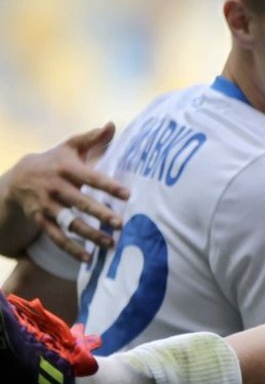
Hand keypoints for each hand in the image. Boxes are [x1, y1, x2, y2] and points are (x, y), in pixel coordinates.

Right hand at [0, 123, 127, 260]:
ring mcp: (47, 206)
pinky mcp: (41, 221)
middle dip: (100, 214)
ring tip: (110, 244)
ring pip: (69, 223)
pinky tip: (88, 259)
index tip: (127, 194)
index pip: (91, 177)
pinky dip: (71, 249)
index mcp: (66, 168)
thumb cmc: (55, 161)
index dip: (108, 185)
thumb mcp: (70, 146)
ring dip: (89, 235)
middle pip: (80, 202)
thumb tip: (111, 124)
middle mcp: (55, 188)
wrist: (18, 178)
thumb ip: (92, 138)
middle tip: (120, 224)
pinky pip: (56, 237)